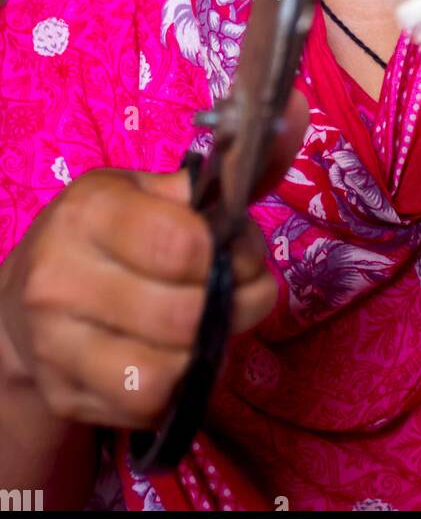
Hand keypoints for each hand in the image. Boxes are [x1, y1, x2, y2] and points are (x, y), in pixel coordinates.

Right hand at [0, 90, 308, 429]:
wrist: (27, 298)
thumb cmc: (110, 234)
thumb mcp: (158, 189)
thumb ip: (231, 168)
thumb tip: (295, 110)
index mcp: (88, 212)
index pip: (185, 246)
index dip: (234, 253)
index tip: (241, 250)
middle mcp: (60, 279)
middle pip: (184, 316)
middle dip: (235, 306)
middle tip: (239, 291)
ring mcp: (56, 345)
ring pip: (166, 373)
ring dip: (207, 353)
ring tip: (208, 326)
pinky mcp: (65, 396)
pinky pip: (147, 408)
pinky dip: (179, 388)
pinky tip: (177, 357)